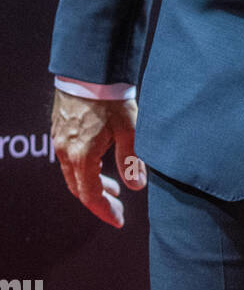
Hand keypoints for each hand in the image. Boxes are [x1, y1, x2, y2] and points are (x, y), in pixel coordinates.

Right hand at [51, 88, 145, 227]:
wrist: (89, 69)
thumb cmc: (111, 97)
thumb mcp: (129, 129)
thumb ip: (132, 159)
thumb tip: (138, 186)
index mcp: (82, 156)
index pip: (91, 196)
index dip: (105, 211)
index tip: (119, 220)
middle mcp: (67, 152)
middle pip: (78, 188)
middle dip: (98, 201)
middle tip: (117, 206)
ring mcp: (60, 141)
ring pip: (73, 174)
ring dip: (91, 184)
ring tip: (112, 186)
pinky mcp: (60, 129)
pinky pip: (69, 159)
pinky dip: (84, 169)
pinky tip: (99, 161)